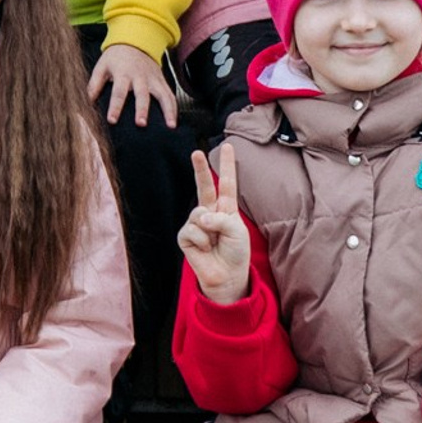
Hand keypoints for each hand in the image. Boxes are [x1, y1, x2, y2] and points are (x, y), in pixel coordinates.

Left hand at [90, 41, 179, 126]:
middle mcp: (140, 77)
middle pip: (142, 94)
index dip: (115, 106)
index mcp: (123, 73)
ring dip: (167, 110)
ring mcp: (153, 79)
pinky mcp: (162, 81)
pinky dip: (174, 108)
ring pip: (162, 95)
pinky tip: (174, 123)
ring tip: (170, 126)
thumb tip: (88, 101)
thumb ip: (94, 83)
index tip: (112, 120)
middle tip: (141, 124)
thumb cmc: (115, 58)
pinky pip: (170, 95)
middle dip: (142, 109)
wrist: (135, 41)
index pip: (118, 92)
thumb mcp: (102, 66)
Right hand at [178, 145, 252, 305]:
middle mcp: (210, 212)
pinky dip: (201, 240)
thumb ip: (221, 218)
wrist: (226, 276)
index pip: (227, 183)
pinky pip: (192, 230)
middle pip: (204, 186)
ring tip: (214, 244)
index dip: (227, 165)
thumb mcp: (236, 230)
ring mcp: (196, 223)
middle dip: (200, 169)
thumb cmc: (235, 252)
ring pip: (199, 214)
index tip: (228, 146)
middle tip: (195, 152)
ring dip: (210, 230)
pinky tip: (205, 249)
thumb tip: (200, 218)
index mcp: (226, 208)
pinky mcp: (185, 236)